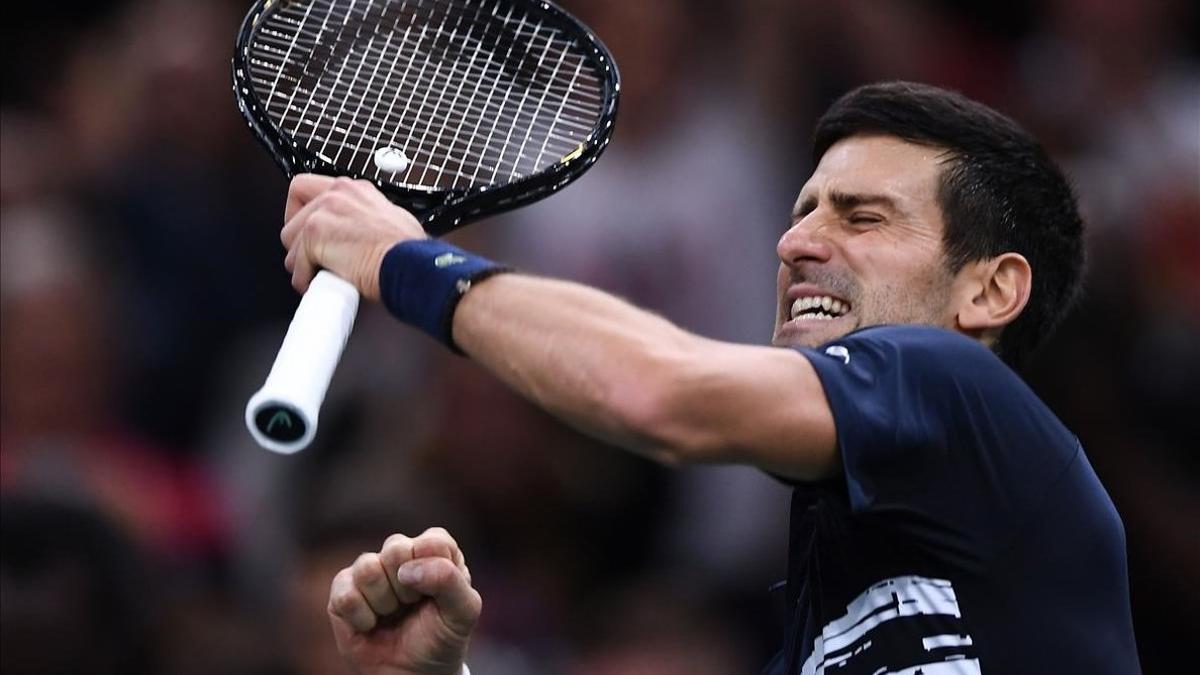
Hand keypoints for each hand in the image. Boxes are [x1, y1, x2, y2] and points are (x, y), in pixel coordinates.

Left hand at [281, 174, 426, 299]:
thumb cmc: (409, 251)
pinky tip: (321, 285)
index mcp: (354, 190)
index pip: (307, 187)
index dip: (302, 212)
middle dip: (300, 240)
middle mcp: (337, 194)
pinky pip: (296, 263)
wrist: (410, 266)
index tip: (309, 231)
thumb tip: (357, 235)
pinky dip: (305, 280)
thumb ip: (365, 220)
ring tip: (320, 273)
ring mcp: (324, 212)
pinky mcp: (315, 234)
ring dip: (302, 261)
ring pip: (290, 239)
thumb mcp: (391, 220)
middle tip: (314, 257)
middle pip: (294, 214)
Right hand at [327, 527, 481, 674]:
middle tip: (412, 605)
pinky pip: (345, 595)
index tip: (435, 596)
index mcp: (435, 549)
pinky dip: (362, 619)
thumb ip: (449, 580)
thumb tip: (406, 570)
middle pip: (396, 549)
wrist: (415, 673)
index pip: (433, 542)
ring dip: (384, 603)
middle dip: (407, 588)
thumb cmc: (442, 636)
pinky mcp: (343, 588)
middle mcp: (401, 553)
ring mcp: (370, 568)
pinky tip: (371, 624)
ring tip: (392, 613)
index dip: (433, 573)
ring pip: (368, 569)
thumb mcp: (464, 612)